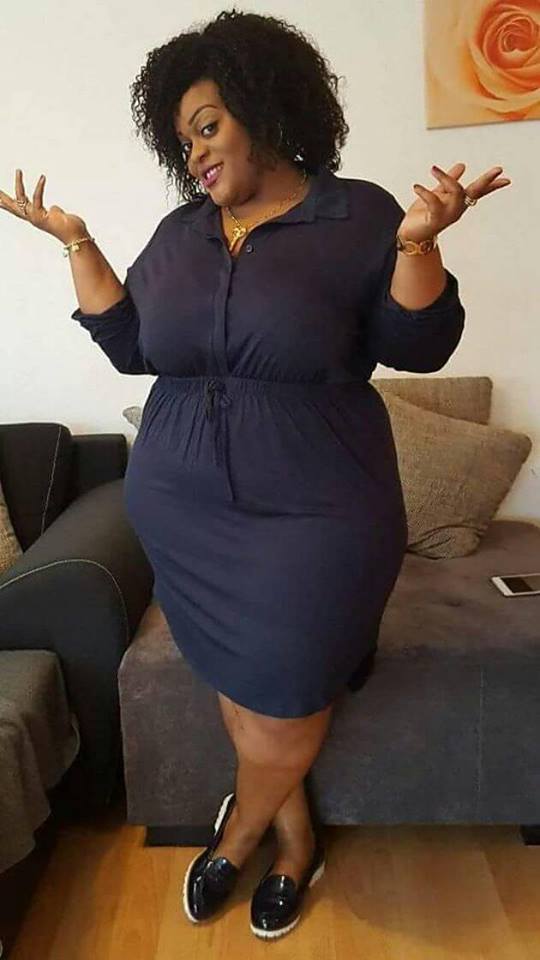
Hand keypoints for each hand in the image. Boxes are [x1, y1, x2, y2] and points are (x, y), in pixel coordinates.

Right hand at [0, 168, 87, 242]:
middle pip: (12, 206)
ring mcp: (35, 217)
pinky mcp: (41, 216)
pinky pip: (37, 198)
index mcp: (34, 217)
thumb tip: (52, 208)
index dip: (6, 204)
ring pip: (20, 198)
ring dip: (19, 183)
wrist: (76, 235)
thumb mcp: (57, 216)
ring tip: (18, 170)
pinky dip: (40, 186)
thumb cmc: (70, 227)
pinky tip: (42, 177)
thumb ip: (52, 211)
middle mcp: (32, 218)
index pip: (16, 209)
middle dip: (1, 197)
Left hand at [397, 163, 511, 243]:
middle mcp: (456, 208)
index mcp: (458, 201)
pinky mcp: (434, 219)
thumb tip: (463, 165)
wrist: (411, 235)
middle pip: (474, 192)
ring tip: (433, 169)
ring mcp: (447, 214)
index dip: (492, 185)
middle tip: (498, 170)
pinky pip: (433, 202)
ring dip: (446, 178)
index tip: (506, 179)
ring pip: (456, 193)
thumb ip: (449, 180)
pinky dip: (425, 193)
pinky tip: (416, 187)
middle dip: (486, 181)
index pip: (479, 191)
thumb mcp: (438, 194)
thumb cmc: (424, 215)